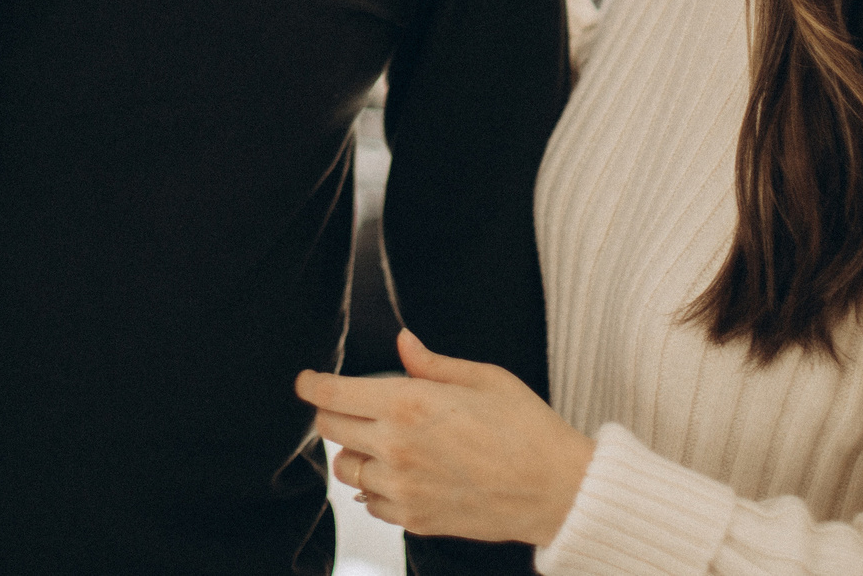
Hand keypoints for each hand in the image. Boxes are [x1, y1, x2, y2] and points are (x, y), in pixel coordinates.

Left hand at [295, 329, 595, 544]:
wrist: (557, 489)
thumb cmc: (527, 427)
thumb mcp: (484, 378)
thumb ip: (433, 363)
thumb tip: (403, 342)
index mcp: (409, 403)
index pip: (334, 392)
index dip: (311, 384)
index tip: (305, 380)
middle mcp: (396, 447)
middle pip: (331, 429)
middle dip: (331, 412)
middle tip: (347, 404)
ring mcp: (402, 488)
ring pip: (345, 469)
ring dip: (355, 451)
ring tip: (383, 440)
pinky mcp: (414, 519)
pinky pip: (371, 502)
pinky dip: (375, 487)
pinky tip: (401, 473)